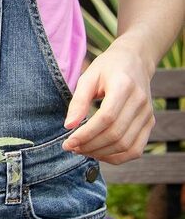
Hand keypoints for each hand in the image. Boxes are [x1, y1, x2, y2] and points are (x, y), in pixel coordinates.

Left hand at [62, 41, 154, 163]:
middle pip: (116, 134)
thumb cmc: (107, 68)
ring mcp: (147, 115)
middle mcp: (140, 103)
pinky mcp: (150, 123)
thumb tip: (68, 125)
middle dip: (90, 146)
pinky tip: (99, 153)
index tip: (68, 142)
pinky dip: (117, 157)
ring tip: (81, 151)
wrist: (134, 61)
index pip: (106, 118)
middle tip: (71, 147)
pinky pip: (136, 149)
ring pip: (126, 146)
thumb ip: (78, 101)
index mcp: (124, 86)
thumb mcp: (88, 77)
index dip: (86, 134)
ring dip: (101, 153)